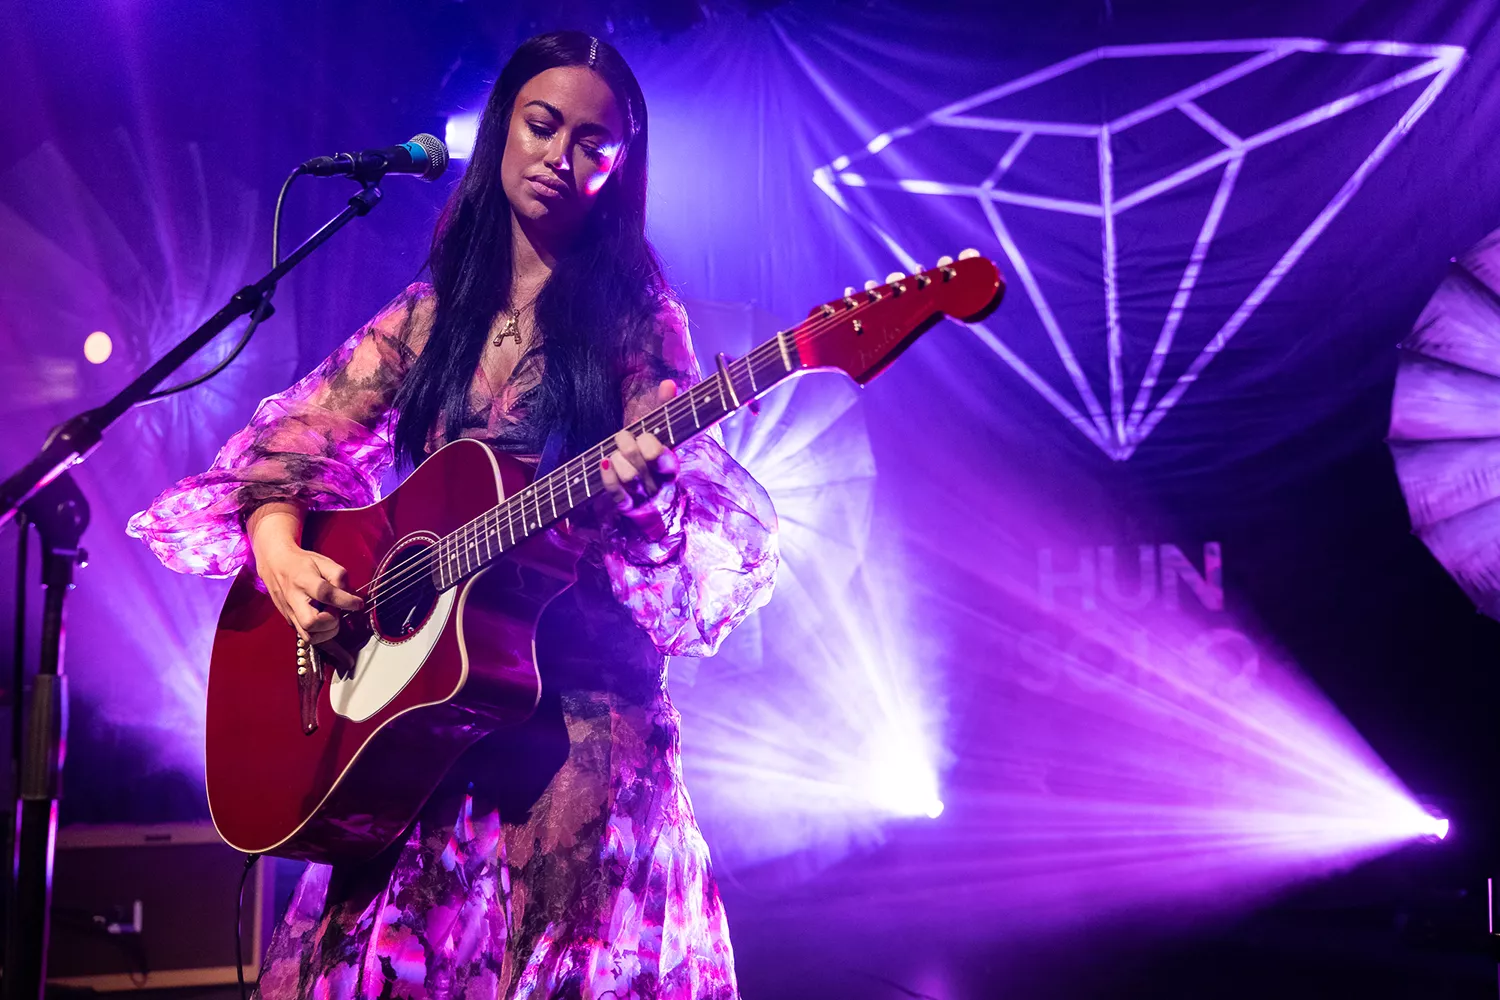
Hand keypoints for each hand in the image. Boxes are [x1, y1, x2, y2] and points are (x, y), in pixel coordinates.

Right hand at [252, 535, 363, 644]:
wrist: (276, 565)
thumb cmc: (302, 564)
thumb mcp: (323, 561)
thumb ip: (339, 576)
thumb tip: (349, 595)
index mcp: (303, 580)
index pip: (325, 594)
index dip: (345, 601)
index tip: (358, 603)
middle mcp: (294, 600)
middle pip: (311, 623)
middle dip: (331, 621)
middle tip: (336, 611)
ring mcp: (290, 613)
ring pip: (309, 636)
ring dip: (327, 631)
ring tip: (331, 617)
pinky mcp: (290, 621)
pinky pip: (308, 637)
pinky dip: (322, 636)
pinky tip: (330, 630)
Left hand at [600, 379, 680, 522]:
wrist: (651, 502)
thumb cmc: (652, 458)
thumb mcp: (659, 435)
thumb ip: (664, 409)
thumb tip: (669, 383)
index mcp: (671, 465)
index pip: (662, 456)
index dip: (650, 444)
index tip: (644, 435)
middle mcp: (659, 483)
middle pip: (643, 464)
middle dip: (629, 445)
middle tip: (623, 437)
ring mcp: (643, 496)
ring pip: (629, 477)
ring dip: (618, 459)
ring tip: (615, 453)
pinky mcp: (627, 505)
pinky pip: (616, 493)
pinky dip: (607, 476)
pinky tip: (604, 462)